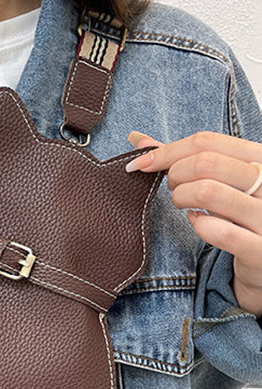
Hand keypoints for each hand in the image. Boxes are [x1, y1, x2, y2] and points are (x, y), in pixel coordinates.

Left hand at [125, 130, 261, 317]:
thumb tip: (139, 140)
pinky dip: (199, 226)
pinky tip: (197, 222)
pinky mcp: (260, 249)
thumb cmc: (239, 215)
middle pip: (205, 162)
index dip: (166, 151)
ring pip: (208, 191)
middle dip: (174, 175)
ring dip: (182, 198)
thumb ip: (182, 159)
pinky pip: (220, 232)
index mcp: (260, 158)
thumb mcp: (221, 180)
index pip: (206, 141)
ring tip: (182, 204)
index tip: (141, 164)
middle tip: (171, 188)